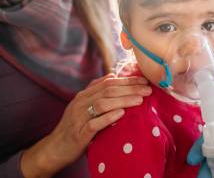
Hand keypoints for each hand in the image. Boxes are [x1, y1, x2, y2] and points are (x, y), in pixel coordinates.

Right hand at [20, 73, 151, 177]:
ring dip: (123, 100)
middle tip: (148, 89)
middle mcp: (81, 103)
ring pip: (102, 104)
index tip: (144, 80)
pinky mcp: (79, 133)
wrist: (55, 148)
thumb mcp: (84, 106)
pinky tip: (121, 114)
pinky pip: (94, 123)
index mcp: (84, 95)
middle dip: (130, 88)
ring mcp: (79, 118)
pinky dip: (108, 117)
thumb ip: (96, 91)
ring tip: (140, 100)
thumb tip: (113, 75)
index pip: (108, 82)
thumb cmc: (75, 126)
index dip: (127, 80)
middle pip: (108, 91)